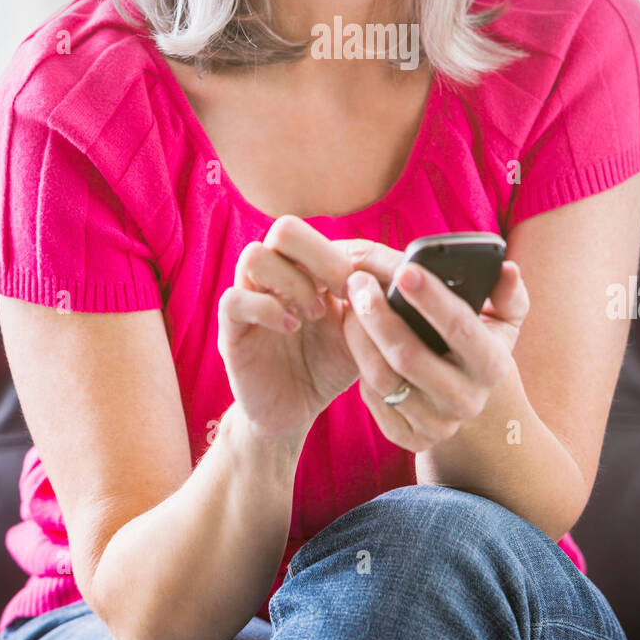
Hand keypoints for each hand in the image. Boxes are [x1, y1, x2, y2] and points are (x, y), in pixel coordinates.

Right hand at [217, 216, 360, 442]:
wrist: (295, 411)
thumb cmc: (329, 364)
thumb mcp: (362, 330)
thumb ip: (377, 301)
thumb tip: (409, 274)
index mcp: (304, 267)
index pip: (324, 232)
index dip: (350, 254)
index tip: (370, 286)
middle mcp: (274, 275)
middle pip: (284, 228)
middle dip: (320, 257)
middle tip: (341, 291)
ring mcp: (249, 298)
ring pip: (254, 255)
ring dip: (293, 281)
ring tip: (315, 312)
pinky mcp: (231, 330)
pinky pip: (234, 300)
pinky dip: (267, 309)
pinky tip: (292, 328)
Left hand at [336, 237, 528, 452]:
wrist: (467, 398)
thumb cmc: (478, 342)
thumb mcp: (502, 318)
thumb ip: (506, 291)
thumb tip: (507, 269)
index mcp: (493, 364)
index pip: (460, 327)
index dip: (431, 298)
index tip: (404, 270)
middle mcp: (468, 400)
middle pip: (410, 357)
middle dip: (379, 315)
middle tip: (357, 280)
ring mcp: (438, 425)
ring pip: (384, 379)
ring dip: (359, 336)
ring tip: (351, 302)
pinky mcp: (411, 439)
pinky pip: (374, 401)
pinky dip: (360, 365)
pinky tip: (357, 338)